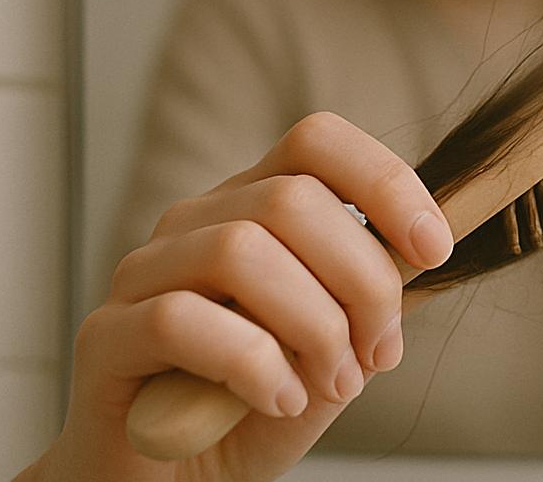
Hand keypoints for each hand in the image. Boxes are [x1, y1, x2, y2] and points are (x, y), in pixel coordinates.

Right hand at [20, 113, 452, 481]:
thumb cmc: (263, 400)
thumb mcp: (341, 338)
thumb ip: (371, 287)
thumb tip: (424, 244)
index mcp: (254, 201)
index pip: (316, 142)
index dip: (384, 182)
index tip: (435, 248)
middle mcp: (197, 220)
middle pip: (292, 199)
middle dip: (362, 279)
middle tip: (380, 352)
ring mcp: (145, 272)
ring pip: (241, 251)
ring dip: (313, 325)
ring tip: (334, 383)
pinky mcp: (106, 336)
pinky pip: (183, 320)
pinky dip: (254, 365)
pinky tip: (280, 400)